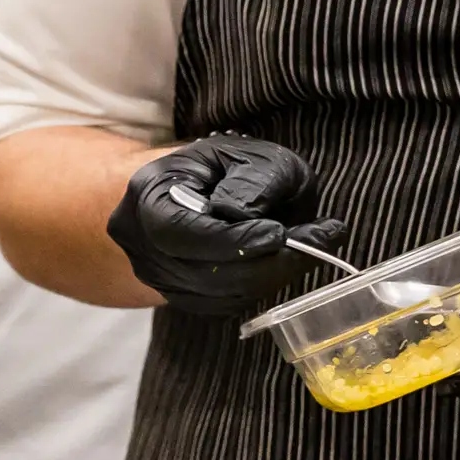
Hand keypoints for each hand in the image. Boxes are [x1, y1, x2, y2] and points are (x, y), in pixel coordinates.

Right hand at [104, 134, 344, 315]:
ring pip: (216, 294)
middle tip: (318, 240)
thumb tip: (247, 215)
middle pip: (198, 270)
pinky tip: (281, 260)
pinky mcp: (179, 295)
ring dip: (270, 274)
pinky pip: (223, 304)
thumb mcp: (253, 154)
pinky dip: (259, 287)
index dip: (231, 240)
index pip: (177, 231)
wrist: (210, 187)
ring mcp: (155, 273)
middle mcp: (140, 239)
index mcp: (148, 192)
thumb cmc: (232, 167)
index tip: (279, 235)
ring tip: (308, 244)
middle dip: (265, 261)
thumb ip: (255, 179)